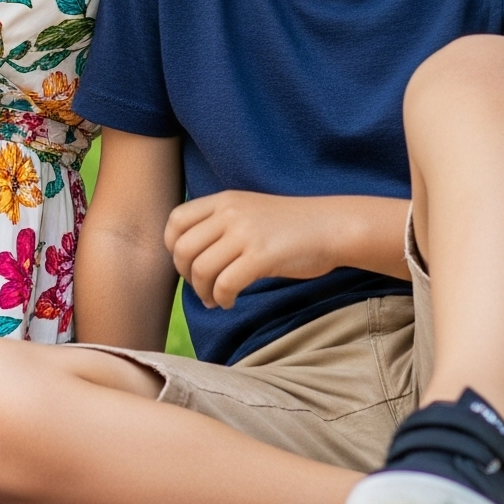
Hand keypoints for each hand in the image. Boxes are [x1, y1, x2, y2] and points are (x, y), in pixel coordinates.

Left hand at [163, 191, 354, 309]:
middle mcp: (230, 213)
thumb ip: (220, 224)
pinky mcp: (262, 256)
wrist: (330, 225)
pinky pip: (225, 284)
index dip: (172, 247)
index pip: (176, 220)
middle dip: (185, 275)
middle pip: (183, 248)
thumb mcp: (248, 212)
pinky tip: (229, 302)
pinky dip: (222, 299)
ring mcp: (245, 233)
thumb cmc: (289, 226)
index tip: (186, 265)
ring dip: (203, 292)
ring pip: (201, 269)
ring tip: (215, 300)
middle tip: (201, 288)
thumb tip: (190, 257)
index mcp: (224, 200)